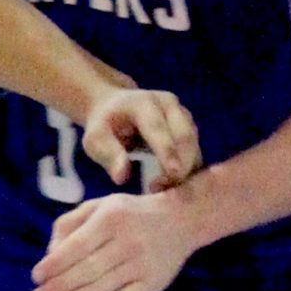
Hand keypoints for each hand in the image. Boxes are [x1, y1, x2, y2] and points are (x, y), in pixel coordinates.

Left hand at [32, 191, 199, 290]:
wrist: (182, 220)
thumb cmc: (128, 214)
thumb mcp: (98, 206)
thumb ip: (69, 224)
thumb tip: (50, 254)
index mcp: (111, 219)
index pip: (78, 246)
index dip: (55, 264)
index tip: (36, 277)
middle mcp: (128, 241)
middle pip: (88, 270)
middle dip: (58, 288)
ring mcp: (142, 265)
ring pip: (103, 288)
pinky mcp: (153, 284)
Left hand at [81, 87, 201, 189]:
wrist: (114, 107)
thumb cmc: (103, 125)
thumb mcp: (95, 138)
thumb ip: (108, 154)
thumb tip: (122, 177)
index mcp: (143, 103)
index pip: (158, 128)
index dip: (167, 151)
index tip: (174, 173)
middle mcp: (168, 104)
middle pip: (185, 136)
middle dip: (181, 164)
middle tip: (163, 188)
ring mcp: (182, 113)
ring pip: (193, 144)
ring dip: (186, 168)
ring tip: (165, 187)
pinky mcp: (189, 126)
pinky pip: (195, 149)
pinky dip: (188, 167)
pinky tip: (175, 183)